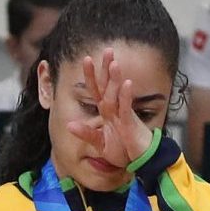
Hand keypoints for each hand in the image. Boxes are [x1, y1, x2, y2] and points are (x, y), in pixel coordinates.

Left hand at [67, 47, 156, 172]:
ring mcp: (124, 115)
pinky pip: (127, 108)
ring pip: (118, 94)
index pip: (97, 90)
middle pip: (108, 86)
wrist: (140, 161)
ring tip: (114, 63)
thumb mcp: (100, 143)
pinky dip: (126, 96)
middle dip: (106, 69)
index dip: (91, 76)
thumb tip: (69, 125)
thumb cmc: (123, 150)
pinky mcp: (131, 123)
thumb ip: (86, 133)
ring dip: (115, 79)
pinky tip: (126, 83)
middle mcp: (115, 109)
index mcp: (107, 112)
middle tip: (107, 50)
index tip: (87, 59)